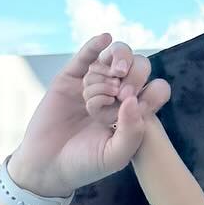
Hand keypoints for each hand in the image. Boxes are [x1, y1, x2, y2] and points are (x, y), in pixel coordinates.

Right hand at [7, 33, 170, 199]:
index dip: (151, 91)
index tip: (134, 106)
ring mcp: (95, 84)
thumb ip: (132, 131)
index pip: (156, 89)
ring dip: (107, 74)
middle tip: (119, 94)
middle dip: (133, 76)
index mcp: (135, 111)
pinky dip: (96, 45)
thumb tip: (133, 99)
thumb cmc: (85, 164)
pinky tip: (105, 38)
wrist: (47, 166)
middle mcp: (118, 94)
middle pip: (138, 67)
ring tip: (95, 98)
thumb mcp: (115, 156)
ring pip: (112, 60)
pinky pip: (87, 55)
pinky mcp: (71, 79)